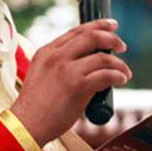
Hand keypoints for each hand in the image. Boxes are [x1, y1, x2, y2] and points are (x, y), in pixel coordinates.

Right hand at [10, 20, 129, 145]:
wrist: (27, 124)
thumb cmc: (37, 105)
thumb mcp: (43, 74)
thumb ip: (60, 64)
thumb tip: (88, 60)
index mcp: (47, 52)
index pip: (77, 31)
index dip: (98, 25)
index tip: (112, 25)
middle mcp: (57, 57)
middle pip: (92, 37)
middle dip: (112, 39)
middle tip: (122, 46)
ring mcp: (67, 70)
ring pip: (103, 57)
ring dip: (119, 64)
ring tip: (124, 73)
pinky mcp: (78, 86)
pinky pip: (106, 75)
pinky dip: (118, 76)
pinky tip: (121, 80)